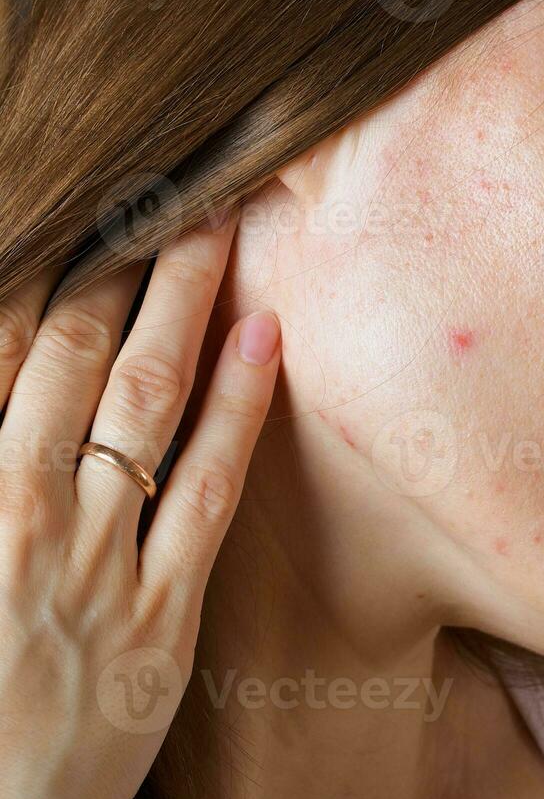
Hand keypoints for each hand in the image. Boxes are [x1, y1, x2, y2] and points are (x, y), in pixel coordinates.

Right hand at [0, 212, 280, 798]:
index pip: (11, 356)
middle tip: (170, 186)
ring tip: (221, 229)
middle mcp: (30, 514)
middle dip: (124, 266)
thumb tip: (9, 405)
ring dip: (185, 308)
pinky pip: (208, 493)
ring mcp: (105, 562)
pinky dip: (237, 411)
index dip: (52, 278)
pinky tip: (264, 339)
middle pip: (84, 361)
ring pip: (151, 408)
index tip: (90, 215)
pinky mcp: (168, 612)